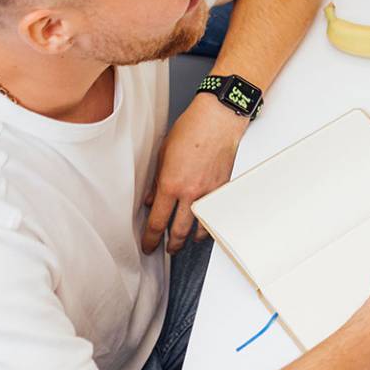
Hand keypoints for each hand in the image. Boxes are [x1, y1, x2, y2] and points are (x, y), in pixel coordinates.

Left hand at [143, 94, 246, 252]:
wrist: (217, 119)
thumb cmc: (191, 130)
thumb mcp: (163, 154)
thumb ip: (157, 181)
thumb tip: (152, 200)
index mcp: (170, 184)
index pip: (157, 222)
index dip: (150, 238)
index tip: (147, 245)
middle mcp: (190, 192)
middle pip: (178, 231)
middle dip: (170, 245)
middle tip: (166, 249)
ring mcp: (209, 192)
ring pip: (199, 227)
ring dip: (190, 238)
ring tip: (185, 241)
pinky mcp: (223, 188)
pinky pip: (214, 214)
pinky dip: (208, 224)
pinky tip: (204, 226)